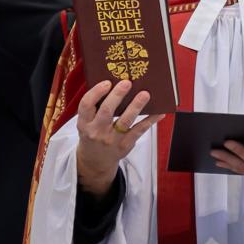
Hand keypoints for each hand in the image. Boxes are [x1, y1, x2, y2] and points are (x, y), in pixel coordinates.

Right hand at [75, 80, 156, 196]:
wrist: (95, 161)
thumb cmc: (93, 134)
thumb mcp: (87, 123)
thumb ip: (96, 107)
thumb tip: (116, 84)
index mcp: (84, 122)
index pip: (86, 105)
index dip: (96, 92)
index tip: (107, 82)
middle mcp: (96, 131)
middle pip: (106, 111)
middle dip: (117, 95)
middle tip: (127, 83)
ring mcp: (111, 139)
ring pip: (125, 121)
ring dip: (136, 106)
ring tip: (145, 94)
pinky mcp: (125, 145)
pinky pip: (139, 130)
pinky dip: (150, 120)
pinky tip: (159, 112)